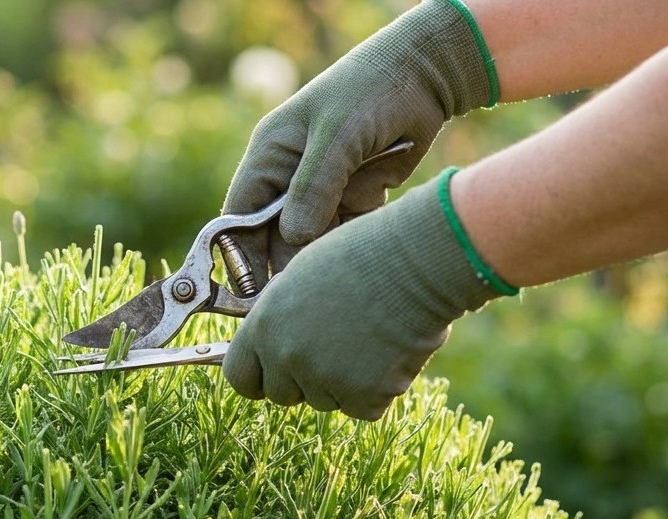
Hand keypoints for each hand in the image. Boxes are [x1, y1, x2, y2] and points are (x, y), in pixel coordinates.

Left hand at [222, 171, 510, 420]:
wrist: (415, 261)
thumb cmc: (361, 257)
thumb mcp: (299, 279)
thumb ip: (278, 320)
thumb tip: (270, 347)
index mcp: (264, 327)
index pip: (240, 377)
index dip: (260, 375)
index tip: (277, 370)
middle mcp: (287, 358)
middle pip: (282, 395)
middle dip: (303, 380)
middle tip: (335, 348)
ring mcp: (324, 380)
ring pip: (325, 401)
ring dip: (343, 382)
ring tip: (368, 338)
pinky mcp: (364, 397)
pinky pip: (363, 409)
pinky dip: (377, 391)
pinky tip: (388, 353)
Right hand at [223, 0, 495, 273]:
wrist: (426, 76)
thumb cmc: (370, 92)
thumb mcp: (337, 136)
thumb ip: (313, 187)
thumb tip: (291, 238)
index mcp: (269, 157)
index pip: (240, 216)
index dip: (242, 255)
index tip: (252, 292)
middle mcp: (289, 177)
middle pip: (276, 236)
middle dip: (289, 262)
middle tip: (302, 294)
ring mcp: (322, 189)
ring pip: (313, 239)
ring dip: (326, 254)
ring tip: (337, 271)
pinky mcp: (354, 197)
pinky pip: (345, 232)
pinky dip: (354, 241)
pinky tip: (365, 248)